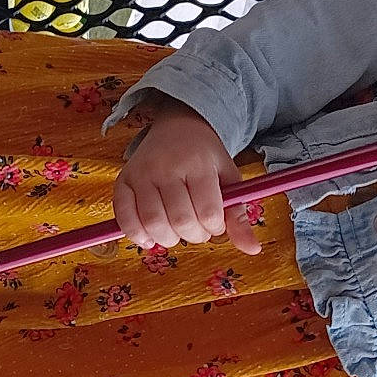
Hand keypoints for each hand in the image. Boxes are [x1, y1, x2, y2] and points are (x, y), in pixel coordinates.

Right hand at [114, 98, 261, 254]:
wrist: (178, 126)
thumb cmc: (206, 157)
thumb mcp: (229, 179)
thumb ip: (238, 215)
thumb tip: (253, 250)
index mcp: (199, 164)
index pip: (208, 212)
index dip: (215, 228)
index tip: (215, 223)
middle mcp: (167, 167)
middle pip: (180, 221)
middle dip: (194, 236)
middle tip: (197, 228)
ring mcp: (142, 173)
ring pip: (152, 222)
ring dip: (168, 239)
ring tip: (177, 232)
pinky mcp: (123, 180)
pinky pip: (124, 215)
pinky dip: (136, 234)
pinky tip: (149, 239)